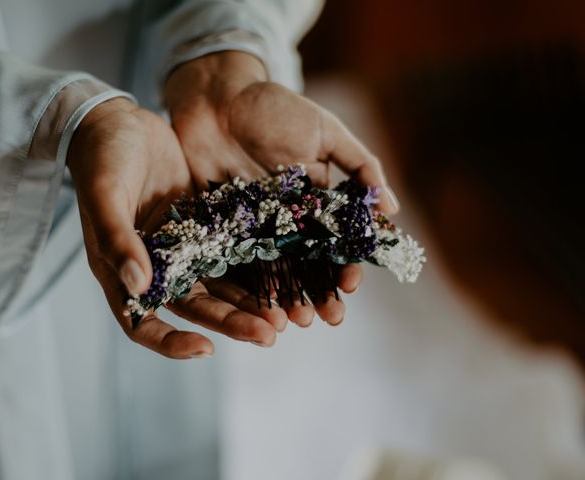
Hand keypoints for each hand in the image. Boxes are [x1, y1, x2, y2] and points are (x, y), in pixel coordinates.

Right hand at [67, 98, 286, 357]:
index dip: (171, 342)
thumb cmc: (101, 157)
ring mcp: (182, 248)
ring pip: (218, 284)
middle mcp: (154, 267)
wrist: (119, 122)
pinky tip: (282, 273)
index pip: (142, 321)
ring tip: (284, 316)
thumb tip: (139, 287)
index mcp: (119, 270)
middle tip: (269, 335)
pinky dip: (252, 265)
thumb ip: (117, 240)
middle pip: (193, 307)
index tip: (207, 349)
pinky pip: (230, 252)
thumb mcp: (104, 195)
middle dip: (229, 323)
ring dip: (248, 302)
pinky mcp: (203, 226)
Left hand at [164, 52, 399, 326]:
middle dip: (321, 291)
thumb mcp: (324, 131)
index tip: (351, 285)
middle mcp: (288, 217)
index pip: (336, 239)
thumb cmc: (273, 109)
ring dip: (289, 296)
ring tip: (299, 321)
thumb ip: (358, 165)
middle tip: (328, 319)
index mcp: (316, 198)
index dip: (346, 263)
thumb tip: (391, 207)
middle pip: (308, 262)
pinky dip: (250, 286)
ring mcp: (256, 225)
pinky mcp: (224, 227)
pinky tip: (259, 308)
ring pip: (277, 269)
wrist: (215, 99)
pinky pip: (238, 260)